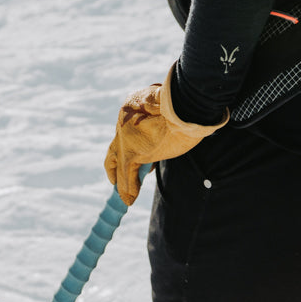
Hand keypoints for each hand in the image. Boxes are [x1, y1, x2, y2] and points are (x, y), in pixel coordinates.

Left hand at [104, 68, 226, 204]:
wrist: (185, 105)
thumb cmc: (186, 102)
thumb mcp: (171, 105)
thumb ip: (162, 114)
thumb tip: (166, 121)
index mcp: (134, 103)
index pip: (127, 127)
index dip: (128, 143)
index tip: (136, 155)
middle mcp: (125, 119)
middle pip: (115, 147)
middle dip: (114, 164)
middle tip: (115, 178)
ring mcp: (125, 137)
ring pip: (118, 162)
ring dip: (122, 180)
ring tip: (125, 194)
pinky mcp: (131, 153)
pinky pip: (126, 175)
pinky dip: (127, 188)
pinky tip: (129, 199)